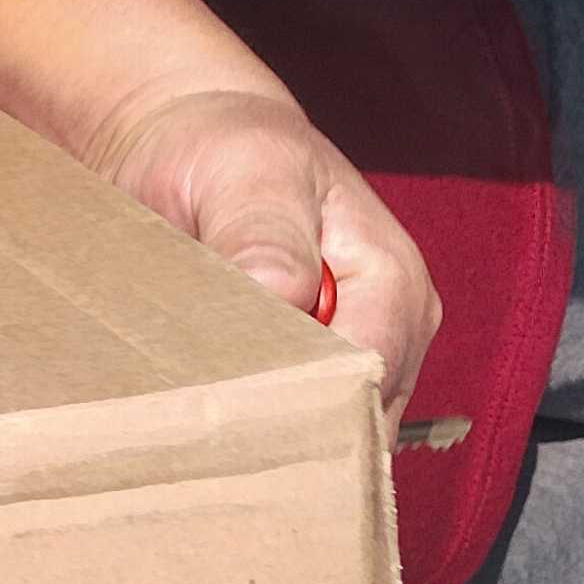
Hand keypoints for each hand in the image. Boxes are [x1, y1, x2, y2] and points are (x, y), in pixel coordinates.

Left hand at [82, 86, 438, 430]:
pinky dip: (245, 428)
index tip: (229, 409)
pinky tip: (197, 425)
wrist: (194, 146)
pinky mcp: (306, 376)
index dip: (304, 402)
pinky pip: (288, 426)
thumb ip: (264, 233)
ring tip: (192, 430)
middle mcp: (386, 332)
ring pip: (318, 435)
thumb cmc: (227, 150)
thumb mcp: (246, 173)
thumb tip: (285, 292)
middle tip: (197, 435)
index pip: (366, 376)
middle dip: (281, 435)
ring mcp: (348, 359)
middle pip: (348, 422)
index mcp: (391, 283)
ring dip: (258, 437)